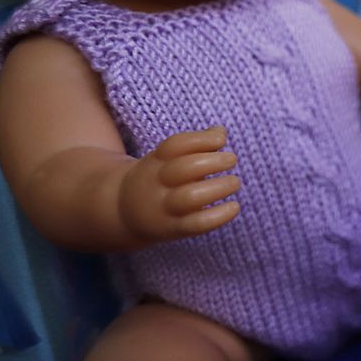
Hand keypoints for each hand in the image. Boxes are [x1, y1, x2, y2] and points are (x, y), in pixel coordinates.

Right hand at [118, 127, 240, 243]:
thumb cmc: (160, 179)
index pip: (175, 146)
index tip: (220, 139)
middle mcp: (158, 183)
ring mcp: (165, 207)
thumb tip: (220, 132)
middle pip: (182, 169)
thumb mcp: (167, 158)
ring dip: (219, 187)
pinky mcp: (175, 229)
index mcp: (156, 162)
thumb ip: (195, 144)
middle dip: (212, 162)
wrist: (126, 214)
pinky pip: (197, 224)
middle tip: (231, 159)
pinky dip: (220, 215)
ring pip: (190, 197)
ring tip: (234, 182)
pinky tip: (234, 206)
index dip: (201, 140)